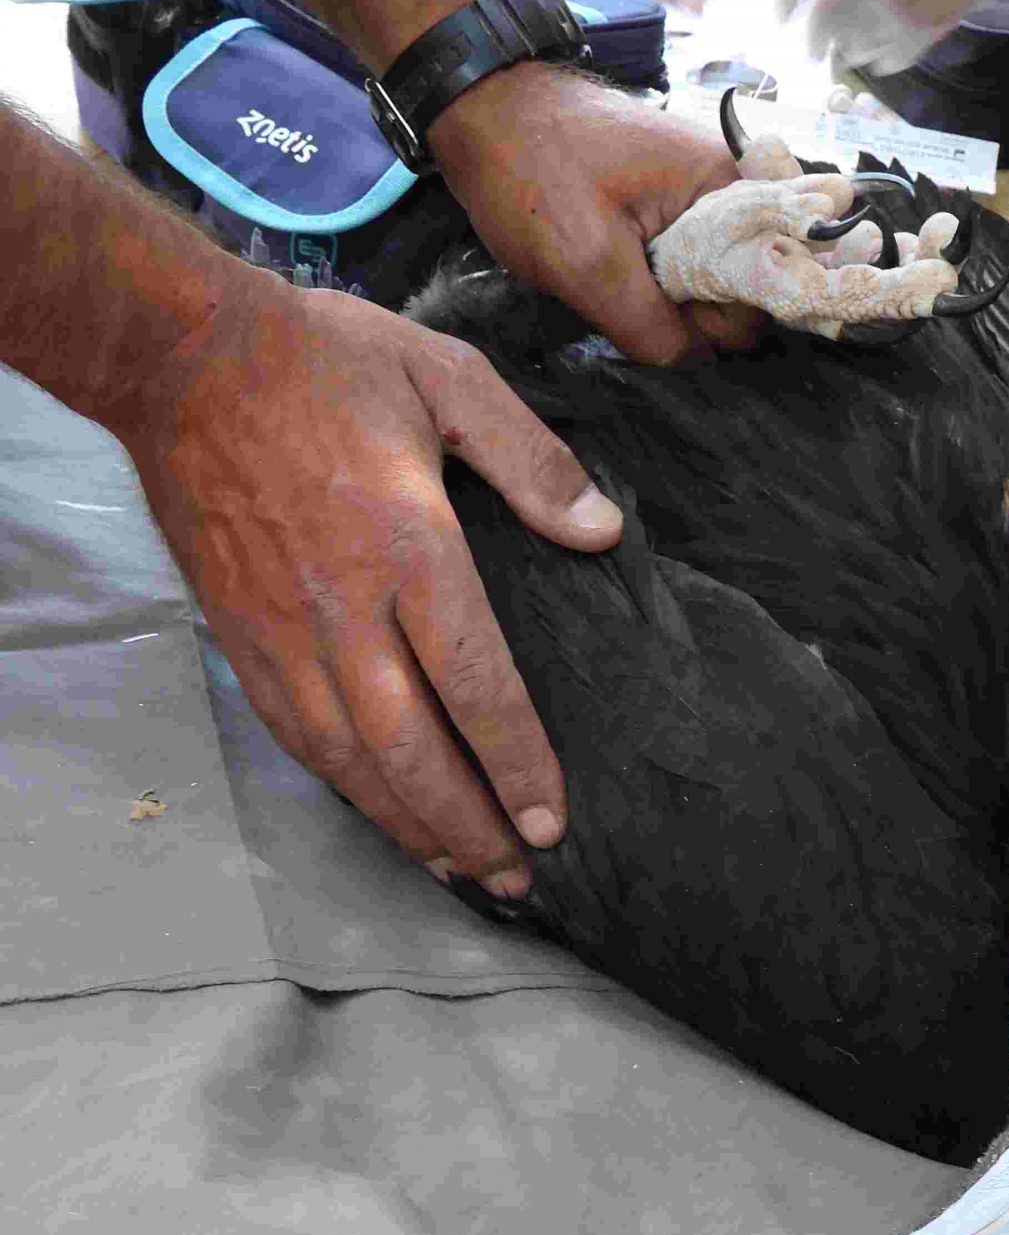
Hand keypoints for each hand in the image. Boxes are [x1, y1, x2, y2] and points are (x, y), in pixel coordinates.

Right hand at [116, 270, 624, 891]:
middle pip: (410, 749)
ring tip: (459, 868)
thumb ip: (533, 462)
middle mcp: (344, 607)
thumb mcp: (450, 378)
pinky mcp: (242, 636)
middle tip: (516, 877)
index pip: (475, 682)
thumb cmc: (324, 359)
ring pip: (349, 759)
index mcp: (409, 545)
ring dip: (407, 824)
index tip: (549, 820)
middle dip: (466, 824)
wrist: (182, 357)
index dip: (515, 763)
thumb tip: (601, 532)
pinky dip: (344, 787)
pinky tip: (381, 812)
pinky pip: (297, 735)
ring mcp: (285, 629)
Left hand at [427, 63, 754, 364]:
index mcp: (727, 188)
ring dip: (661, 295)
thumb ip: (653, 329)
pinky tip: (611, 263)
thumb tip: (695, 364)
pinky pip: (680, 259)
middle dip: (685, 308)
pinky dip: (648, 274)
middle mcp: (727, 186)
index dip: (715, 322)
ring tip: (609, 271)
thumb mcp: (589, 266)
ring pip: (703, 278)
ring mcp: (697, 191)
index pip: (763, 289)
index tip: (661, 317)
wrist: (481, 106)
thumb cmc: (531, 171)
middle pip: (736, 285)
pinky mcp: (669, 198)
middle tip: (623, 291)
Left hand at [774, 0, 1008, 73]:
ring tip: (852, 51)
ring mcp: (888, 3)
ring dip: (849, 52)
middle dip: (813, 43)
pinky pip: (890, 59)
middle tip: (814, 52)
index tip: (782, 19)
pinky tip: (885, 54)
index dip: (781, 8)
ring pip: (853, 49)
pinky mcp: (923, 26)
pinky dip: (884, 60)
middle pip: (816, 29)